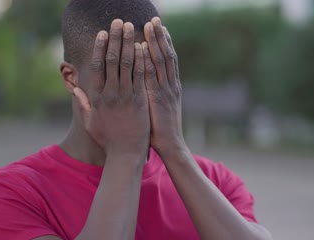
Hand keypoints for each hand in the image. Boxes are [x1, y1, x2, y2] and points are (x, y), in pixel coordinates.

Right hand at [73, 20, 149, 155]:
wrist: (126, 154)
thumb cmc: (108, 139)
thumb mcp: (90, 122)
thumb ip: (83, 104)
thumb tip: (74, 89)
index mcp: (98, 97)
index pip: (97, 66)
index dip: (99, 47)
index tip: (102, 33)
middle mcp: (111, 93)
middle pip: (112, 60)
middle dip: (115, 39)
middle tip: (118, 22)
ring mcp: (127, 96)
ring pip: (127, 64)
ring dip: (129, 43)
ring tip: (131, 27)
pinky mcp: (140, 100)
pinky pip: (141, 76)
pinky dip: (141, 60)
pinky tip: (143, 46)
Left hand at [143, 17, 185, 155]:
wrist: (171, 146)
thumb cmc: (162, 131)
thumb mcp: (161, 109)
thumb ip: (155, 95)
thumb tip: (149, 86)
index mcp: (171, 87)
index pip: (168, 60)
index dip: (164, 43)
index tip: (159, 29)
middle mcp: (170, 85)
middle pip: (166, 55)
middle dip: (160, 36)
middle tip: (155, 19)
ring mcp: (165, 90)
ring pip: (160, 60)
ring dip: (155, 41)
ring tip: (150, 25)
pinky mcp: (158, 98)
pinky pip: (150, 75)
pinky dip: (146, 59)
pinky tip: (141, 46)